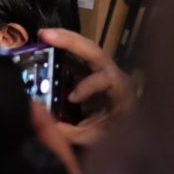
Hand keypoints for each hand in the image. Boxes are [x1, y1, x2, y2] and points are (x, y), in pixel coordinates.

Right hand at [39, 28, 136, 145]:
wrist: (130, 132)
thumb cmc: (116, 133)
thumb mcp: (97, 137)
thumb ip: (74, 133)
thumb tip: (49, 126)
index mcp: (121, 90)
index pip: (108, 78)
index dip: (88, 85)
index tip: (72, 98)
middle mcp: (114, 75)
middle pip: (95, 51)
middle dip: (70, 41)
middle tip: (45, 35)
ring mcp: (102, 71)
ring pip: (87, 48)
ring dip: (65, 39)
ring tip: (43, 35)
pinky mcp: (91, 72)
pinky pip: (78, 57)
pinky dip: (62, 50)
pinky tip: (46, 45)